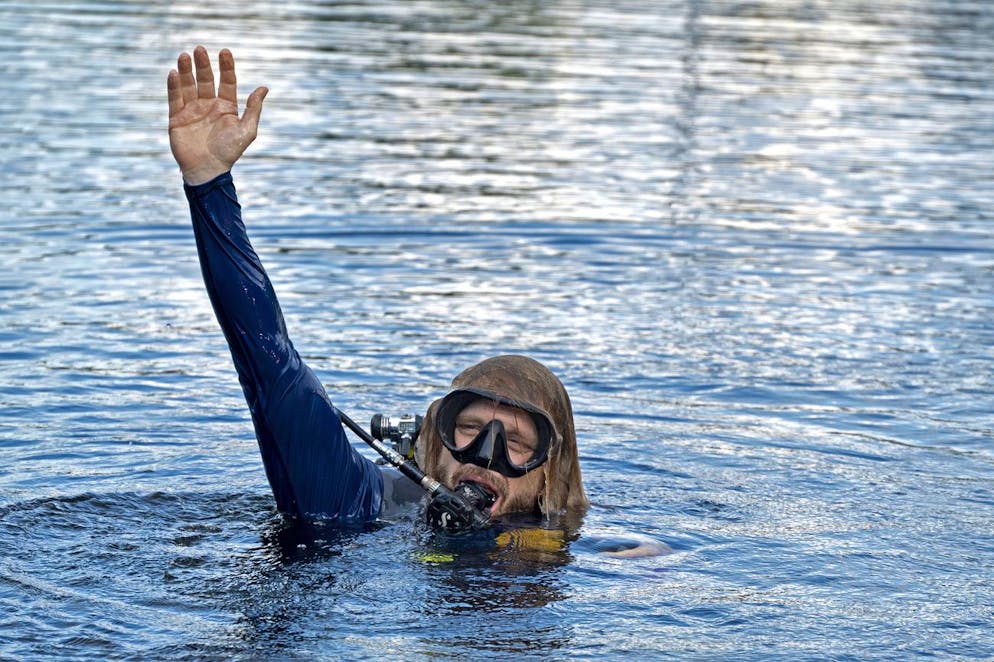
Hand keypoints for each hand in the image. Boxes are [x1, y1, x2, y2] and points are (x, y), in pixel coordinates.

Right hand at [167, 46, 267, 184]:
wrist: (207, 170)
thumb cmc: (229, 152)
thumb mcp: (247, 130)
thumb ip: (254, 108)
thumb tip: (264, 87)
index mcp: (226, 107)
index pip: (226, 82)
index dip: (226, 67)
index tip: (225, 52)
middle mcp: (208, 105)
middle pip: (205, 80)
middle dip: (203, 65)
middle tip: (200, 49)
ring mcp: (192, 110)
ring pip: (188, 85)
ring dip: (186, 70)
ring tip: (185, 56)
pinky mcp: (176, 117)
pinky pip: (174, 98)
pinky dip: (174, 86)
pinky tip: (174, 73)